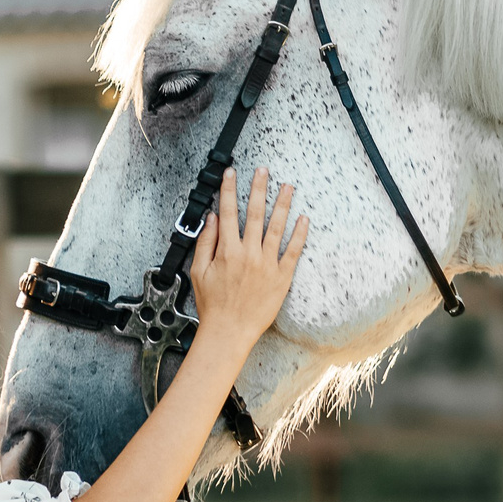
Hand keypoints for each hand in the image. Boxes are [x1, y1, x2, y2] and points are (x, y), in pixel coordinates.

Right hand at [189, 168, 307, 351]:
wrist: (229, 331)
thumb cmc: (213, 305)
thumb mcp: (199, 271)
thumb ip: (206, 242)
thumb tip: (212, 218)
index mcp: (228, 251)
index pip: (228, 212)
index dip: (230, 190)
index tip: (232, 173)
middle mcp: (249, 254)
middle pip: (255, 213)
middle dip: (259, 188)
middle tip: (263, 170)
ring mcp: (267, 265)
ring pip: (277, 227)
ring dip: (282, 204)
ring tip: (287, 186)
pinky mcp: (282, 277)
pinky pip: (293, 251)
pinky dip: (299, 234)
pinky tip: (303, 219)